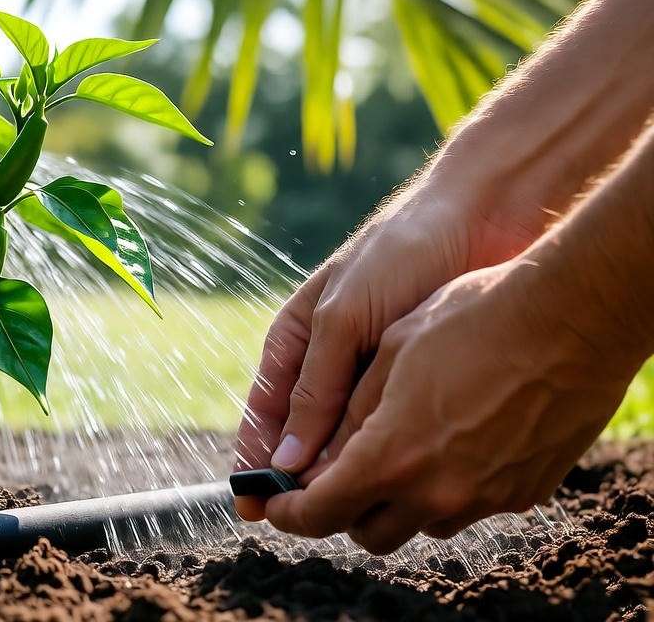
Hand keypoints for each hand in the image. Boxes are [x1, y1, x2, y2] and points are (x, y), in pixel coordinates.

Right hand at [233, 179, 536, 520]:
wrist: (484, 217)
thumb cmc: (399, 253)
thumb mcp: (343, 319)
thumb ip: (316, 390)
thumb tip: (286, 462)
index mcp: (296, 340)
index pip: (264, 413)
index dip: (253, 460)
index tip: (252, 506)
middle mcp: (332, 363)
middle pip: (306, 436)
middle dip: (304, 477)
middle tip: (307, 518)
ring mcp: (377, 375)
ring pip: (353, 441)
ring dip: (350, 472)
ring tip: (354, 505)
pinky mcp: (422, 383)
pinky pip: (398, 432)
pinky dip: (393, 457)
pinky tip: (400, 480)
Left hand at [263, 261, 638, 552]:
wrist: (573, 319)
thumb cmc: (472, 320)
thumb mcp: (391, 353)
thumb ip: (345, 415)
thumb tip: (305, 461)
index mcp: (390, 456)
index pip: (321, 511)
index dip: (290, 511)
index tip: (276, 502)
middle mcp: (436, 491)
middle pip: (369, 531)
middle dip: (343, 510)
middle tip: (334, 478)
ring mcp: (485, 498)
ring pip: (421, 523)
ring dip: (398, 500)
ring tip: (400, 450)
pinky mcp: (524, 493)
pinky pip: (470, 506)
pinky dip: (448, 487)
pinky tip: (455, 441)